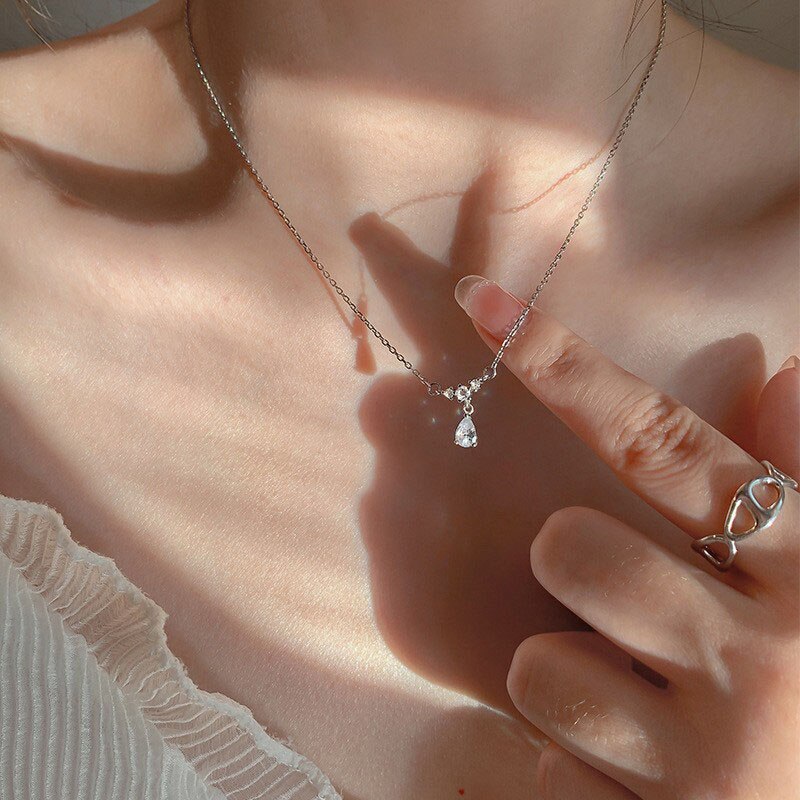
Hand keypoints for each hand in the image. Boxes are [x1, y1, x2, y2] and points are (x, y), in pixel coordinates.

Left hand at [455, 275, 799, 799]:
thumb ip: (795, 470)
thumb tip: (781, 366)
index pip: (658, 438)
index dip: (562, 363)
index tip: (482, 302)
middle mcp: (760, 648)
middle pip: (567, 545)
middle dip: (573, 567)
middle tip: (633, 606)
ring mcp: (710, 750)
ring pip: (537, 664)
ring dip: (571, 677)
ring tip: (641, 702)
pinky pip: (548, 757)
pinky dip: (576, 760)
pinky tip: (640, 772)